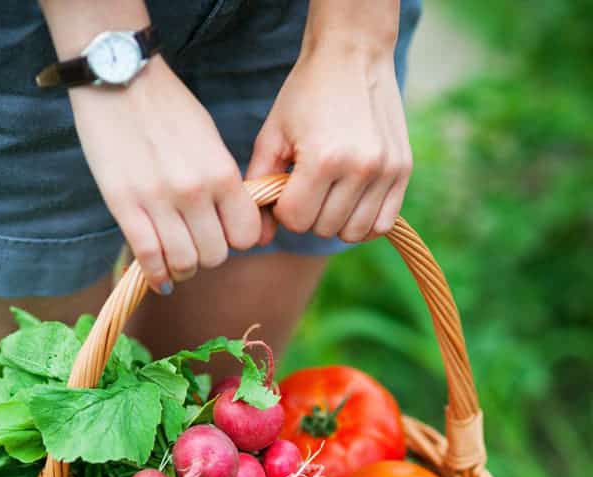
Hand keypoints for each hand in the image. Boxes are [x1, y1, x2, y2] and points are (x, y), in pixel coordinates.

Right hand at [70, 57, 260, 292]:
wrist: (118, 77)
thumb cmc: (169, 108)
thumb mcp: (211, 140)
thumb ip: (224, 182)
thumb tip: (234, 224)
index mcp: (222, 173)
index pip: (245, 235)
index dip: (236, 239)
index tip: (225, 232)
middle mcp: (194, 191)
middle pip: (215, 256)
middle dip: (208, 253)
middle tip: (196, 240)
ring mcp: (158, 201)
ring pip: (185, 263)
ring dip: (183, 266)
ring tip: (177, 256)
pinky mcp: (124, 206)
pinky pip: (148, 257)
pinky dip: (156, 275)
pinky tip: (160, 278)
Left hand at [247, 42, 411, 244]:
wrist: (353, 54)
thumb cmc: (306, 95)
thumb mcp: (272, 135)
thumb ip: (259, 187)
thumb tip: (256, 239)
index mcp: (323, 159)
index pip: (296, 220)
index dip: (285, 207)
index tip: (288, 183)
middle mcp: (359, 168)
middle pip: (323, 228)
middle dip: (309, 212)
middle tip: (309, 183)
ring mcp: (386, 171)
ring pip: (352, 233)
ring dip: (335, 220)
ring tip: (330, 191)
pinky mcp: (403, 171)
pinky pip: (381, 225)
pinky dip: (363, 222)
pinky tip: (352, 201)